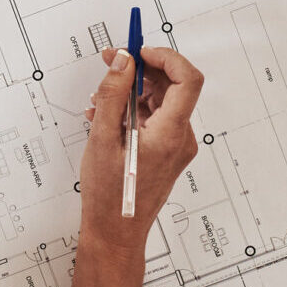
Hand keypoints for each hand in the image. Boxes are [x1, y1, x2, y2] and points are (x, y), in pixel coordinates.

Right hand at [72, 44, 203, 286]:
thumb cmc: (110, 197)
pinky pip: (154, 119)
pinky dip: (132, 111)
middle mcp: (180, 139)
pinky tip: (106, 116)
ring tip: (99, 100)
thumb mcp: (102, 138)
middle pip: (171, 87)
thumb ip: (113, 94)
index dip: (165, 57)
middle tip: (111, 61)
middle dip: (141, 70)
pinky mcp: (166, 153)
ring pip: (160, 102)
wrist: (115, 235)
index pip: (187, 79)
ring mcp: (175, 147)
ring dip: (131, 92)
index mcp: (171, 134)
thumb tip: (123, 60)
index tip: (139, 51)